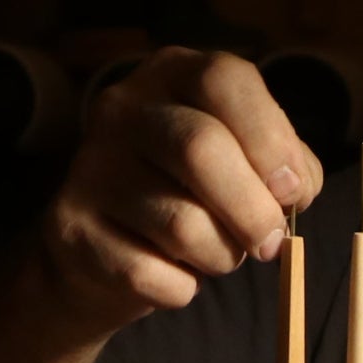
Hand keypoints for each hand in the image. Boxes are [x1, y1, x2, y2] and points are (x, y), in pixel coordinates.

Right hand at [38, 49, 322, 335]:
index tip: (292, 191)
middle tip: (270, 243)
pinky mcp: (69, 226)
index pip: (225, 81)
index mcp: (171, 73)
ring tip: (216, 255)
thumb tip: (294, 189)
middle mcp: (122, 108)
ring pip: (181, 223)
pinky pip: (149, 273)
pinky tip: (173, 275)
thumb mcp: (243, 159)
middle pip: (201, 148)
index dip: (271, 139)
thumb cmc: (191, 195)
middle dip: (253, 210)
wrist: (103, 253)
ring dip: (220, 256)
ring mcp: (89, 166)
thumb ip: (283, 162)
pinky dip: (180, 289)